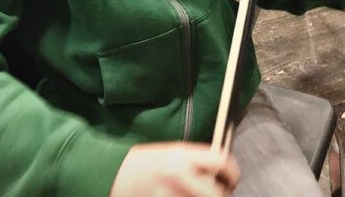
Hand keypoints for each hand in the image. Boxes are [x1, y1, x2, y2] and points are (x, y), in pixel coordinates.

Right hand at [109, 141, 239, 196]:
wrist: (112, 175)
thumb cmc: (143, 163)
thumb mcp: (171, 153)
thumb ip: (196, 162)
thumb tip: (220, 174)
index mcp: (182, 156)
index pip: (221, 161)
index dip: (233, 173)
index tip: (231, 179)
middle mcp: (179, 176)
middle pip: (218, 195)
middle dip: (222, 196)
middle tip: (220, 193)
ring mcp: (171, 196)